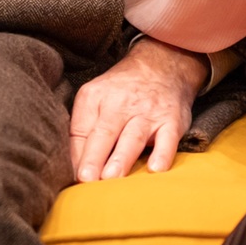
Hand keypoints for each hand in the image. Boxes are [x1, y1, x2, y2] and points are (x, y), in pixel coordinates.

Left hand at [69, 36, 205, 181]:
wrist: (162, 65)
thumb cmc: (121, 91)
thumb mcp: (95, 98)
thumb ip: (83, 130)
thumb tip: (73, 168)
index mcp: (95, 97)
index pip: (80, 130)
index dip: (76, 156)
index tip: (74, 179)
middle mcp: (120, 104)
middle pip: (104, 133)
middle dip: (94, 157)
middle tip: (86, 179)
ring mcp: (147, 112)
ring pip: (133, 137)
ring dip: (121, 158)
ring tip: (111, 178)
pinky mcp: (171, 121)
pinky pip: (167, 139)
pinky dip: (163, 154)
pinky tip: (155, 169)